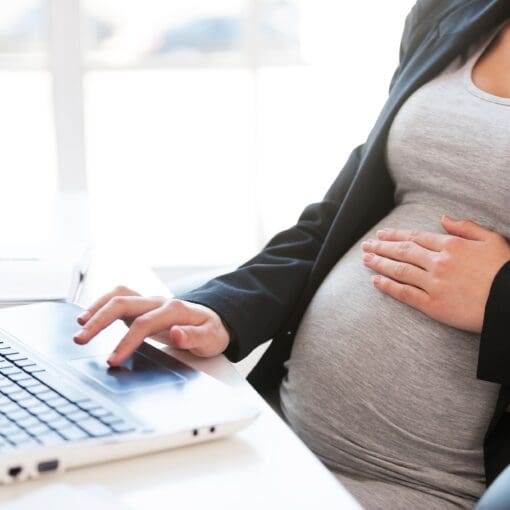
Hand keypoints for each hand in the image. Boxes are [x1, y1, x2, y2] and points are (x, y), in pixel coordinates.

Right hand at [74, 286, 229, 365]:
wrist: (214, 321)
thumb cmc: (212, 331)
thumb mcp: (211, 339)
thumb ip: (194, 337)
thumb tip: (177, 333)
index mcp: (175, 310)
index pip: (144, 324)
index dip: (126, 341)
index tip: (112, 360)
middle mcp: (159, 302)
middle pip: (124, 303)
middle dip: (100, 320)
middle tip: (81, 339)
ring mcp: (150, 302)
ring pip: (118, 296)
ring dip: (97, 308)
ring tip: (80, 325)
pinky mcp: (143, 306)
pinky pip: (119, 298)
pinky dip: (102, 304)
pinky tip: (89, 316)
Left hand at [361, 215, 509, 332]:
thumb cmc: (506, 270)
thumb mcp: (492, 240)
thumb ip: (466, 227)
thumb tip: (443, 218)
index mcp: (451, 245)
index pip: (415, 237)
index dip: (395, 235)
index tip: (382, 234)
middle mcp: (438, 262)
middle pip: (403, 251)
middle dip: (381, 247)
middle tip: (366, 245)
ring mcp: (434, 284)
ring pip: (400, 270)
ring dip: (380, 263)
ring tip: (365, 259)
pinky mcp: (433, 305)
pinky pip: (405, 293)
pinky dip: (388, 286)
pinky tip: (376, 281)